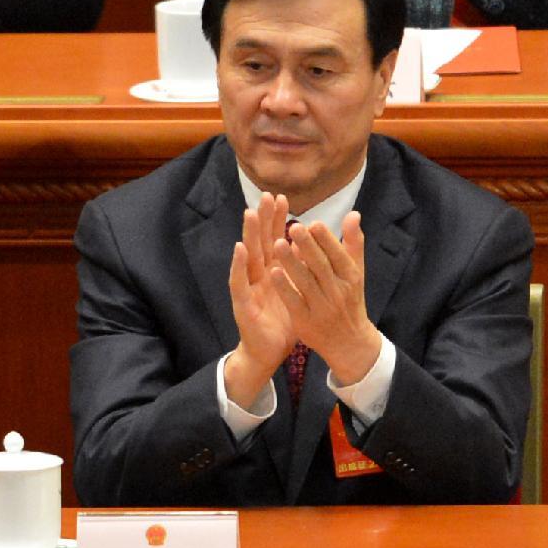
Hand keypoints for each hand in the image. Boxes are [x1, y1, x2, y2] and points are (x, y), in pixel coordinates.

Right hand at [225, 193, 295, 406]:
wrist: (268, 352)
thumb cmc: (282, 321)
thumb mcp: (296, 292)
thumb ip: (300, 269)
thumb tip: (308, 246)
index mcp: (272, 272)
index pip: (274, 240)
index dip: (276, 220)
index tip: (282, 198)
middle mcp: (257, 276)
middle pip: (260, 242)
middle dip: (263, 219)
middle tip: (265, 195)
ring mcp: (248, 288)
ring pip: (247, 257)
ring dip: (248, 235)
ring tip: (250, 213)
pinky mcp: (242, 304)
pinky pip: (239, 282)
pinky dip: (238, 265)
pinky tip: (239, 249)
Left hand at [271, 212, 380, 384]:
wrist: (349, 342)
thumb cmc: (350, 299)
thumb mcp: (356, 272)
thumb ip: (353, 242)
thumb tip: (353, 213)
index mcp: (351, 277)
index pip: (338, 255)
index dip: (326, 239)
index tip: (312, 223)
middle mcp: (338, 292)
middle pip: (321, 266)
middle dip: (307, 246)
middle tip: (292, 226)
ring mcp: (322, 308)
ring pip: (305, 282)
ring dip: (291, 263)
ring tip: (277, 244)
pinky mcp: (306, 322)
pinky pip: (294, 302)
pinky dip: (284, 287)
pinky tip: (272, 272)